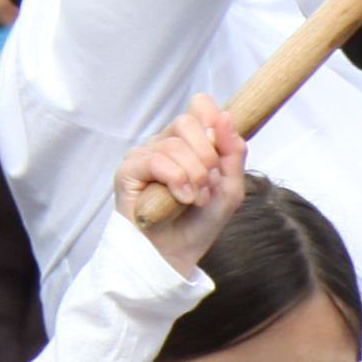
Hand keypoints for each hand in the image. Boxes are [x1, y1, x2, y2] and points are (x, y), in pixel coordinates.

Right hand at [117, 95, 249, 269]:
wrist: (175, 255)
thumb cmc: (199, 223)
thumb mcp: (229, 188)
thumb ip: (233, 153)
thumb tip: (226, 117)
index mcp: (189, 142)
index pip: (198, 106)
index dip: (211, 116)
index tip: (220, 140)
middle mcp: (164, 143)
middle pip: (188, 122)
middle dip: (207, 155)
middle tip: (208, 185)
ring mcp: (144, 155)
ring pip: (174, 144)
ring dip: (194, 175)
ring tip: (195, 199)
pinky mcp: (128, 171)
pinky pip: (155, 160)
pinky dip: (176, 179)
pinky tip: (181, 198)